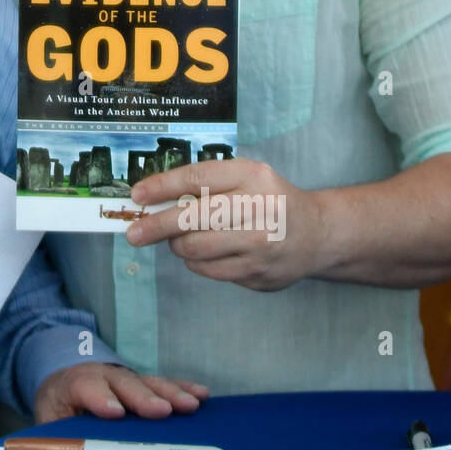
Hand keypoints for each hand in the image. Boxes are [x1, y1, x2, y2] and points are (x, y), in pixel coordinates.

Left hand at [34, 362, 207, 423]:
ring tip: (190, 405)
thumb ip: (60, 433)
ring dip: (170, 394)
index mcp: (75, 384)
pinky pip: (164, 384)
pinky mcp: (142, 382)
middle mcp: (103, 375)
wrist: (62, 377)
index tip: (114, 412)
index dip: (100, 398)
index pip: (86, 387)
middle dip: (143, 398)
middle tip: (161, 410)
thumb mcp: (49, 418)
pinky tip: (201, 394)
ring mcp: (125, 377)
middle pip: (124, 384)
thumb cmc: (59, 404)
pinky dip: (182, 389)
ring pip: (148, 383)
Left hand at [123, 159, 324, 291]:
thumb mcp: (245, 177)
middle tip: (133, 233)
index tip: (137, 195)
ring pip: (196, 249)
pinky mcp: (258, 273)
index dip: (162, 187)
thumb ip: (206, 182)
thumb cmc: (269, 200)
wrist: (317, 234)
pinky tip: (204, 252)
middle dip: (156, 226)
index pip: (198, 179)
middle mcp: (258, 209)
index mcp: (252, 177)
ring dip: (178, 245)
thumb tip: (154, 198)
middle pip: (192, 218)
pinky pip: (210, 270)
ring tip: (180, 238)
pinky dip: (197, 262)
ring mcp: (260, 245)